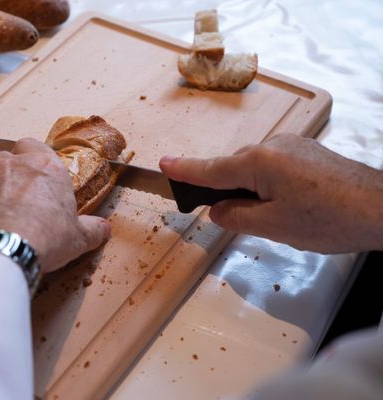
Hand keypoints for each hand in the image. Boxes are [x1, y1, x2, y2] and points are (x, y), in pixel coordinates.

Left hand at [0, 138, 109, 272]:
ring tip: (0, 211)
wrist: (0, 248)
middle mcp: (13, 164)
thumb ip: (92, 230)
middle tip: (21, 195)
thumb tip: (103, 229)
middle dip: (12, 170)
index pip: (35, 145)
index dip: (35, 158)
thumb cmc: (43, 236)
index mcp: (45, 166)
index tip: (40, 174)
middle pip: (8, 156)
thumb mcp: (77, 238)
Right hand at [159, 134, 382, 252]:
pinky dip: (269, 184)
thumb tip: (216, 210)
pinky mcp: (307, 153)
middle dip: (226, 191)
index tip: (162, 165)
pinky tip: (288, 205)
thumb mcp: (273, 226)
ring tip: (274, 218)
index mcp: (258, 162)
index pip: (210, 169)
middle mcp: (272, 146)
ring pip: (255, 169)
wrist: (382, 207)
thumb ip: (235, 216)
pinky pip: (274, 166)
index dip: (183, 170)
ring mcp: (292, 146)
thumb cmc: (330, 218)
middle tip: (232, 219)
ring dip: (251, 190)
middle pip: (233, 169)